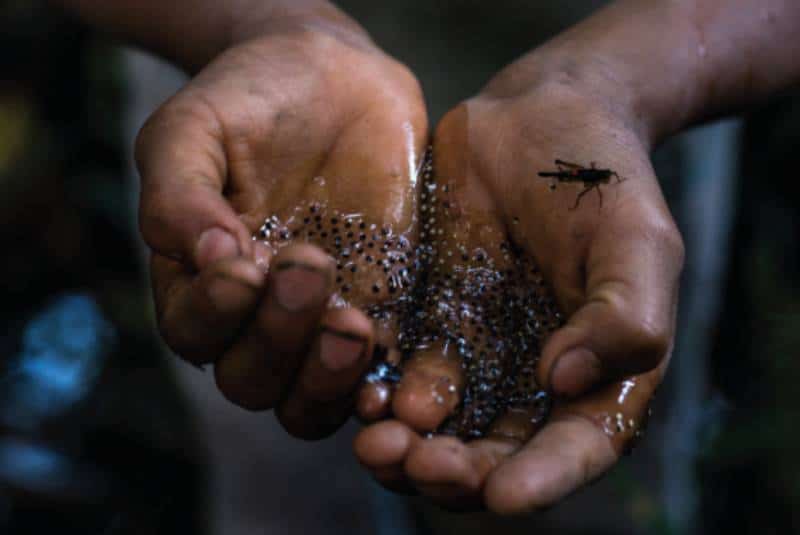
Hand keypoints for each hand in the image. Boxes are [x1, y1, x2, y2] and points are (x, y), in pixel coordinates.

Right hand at [136, 21, 427, 438]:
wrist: (337, 79)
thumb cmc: (251, 100)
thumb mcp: (193, 129)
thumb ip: (179, 192)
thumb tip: (206, 256)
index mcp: (199, 281)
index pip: (194, 331)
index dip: (216, 314)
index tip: (247, 267)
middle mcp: (256, 317)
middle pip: (250, 379)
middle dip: (277, 340)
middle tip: (309, 271)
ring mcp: (321, 322)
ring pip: (309, 398)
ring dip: (327, 378)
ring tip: (353, 325)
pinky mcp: (383, 314)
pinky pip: (378, 375)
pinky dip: (384, 384)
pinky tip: (396, 367)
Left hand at [354, 62, 683, 511]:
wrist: (538, 113)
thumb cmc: (601, 174)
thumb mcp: (636, 237)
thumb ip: (625, 315)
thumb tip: (562, 381)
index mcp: (600, 371)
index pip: (577, 447)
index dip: (543, 481)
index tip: (503, 496)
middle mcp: (534, 377)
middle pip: (496, 454)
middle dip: (456, 474)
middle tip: (416, 463)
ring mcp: (477, 351)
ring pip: (439, 427)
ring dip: (406, 447)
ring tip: (376, 439)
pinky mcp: (427, 320)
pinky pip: (397, 372)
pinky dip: (377, 392)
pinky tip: (358, 392)